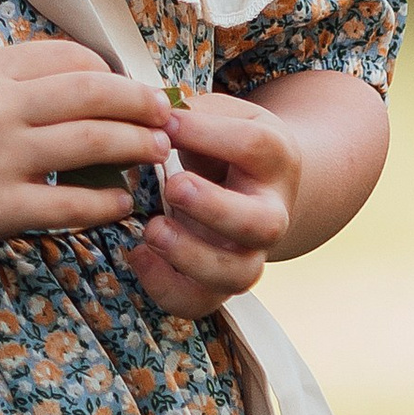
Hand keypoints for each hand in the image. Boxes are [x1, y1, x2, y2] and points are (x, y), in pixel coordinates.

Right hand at [0, 40, 176, 260]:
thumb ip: (12, 73)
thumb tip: (84, 73)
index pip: (70, 57)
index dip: (112, 71)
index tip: (132, 88)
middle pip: (93, 93)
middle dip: (141, 102)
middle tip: (168, 115)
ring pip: (92, 144)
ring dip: (137, 146)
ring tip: (158, 152)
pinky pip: (70, 205)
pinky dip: (106, 203)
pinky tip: (122, 202)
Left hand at [131, 88, 302, 318]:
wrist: (257, 186)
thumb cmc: (229, 142)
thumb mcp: (223, 114)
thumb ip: (192, 112)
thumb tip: (149, 111)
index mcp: (275, 159)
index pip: (253, 147)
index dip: (207, 133)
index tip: (166, 122)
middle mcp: (271, 212)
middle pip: (261, 225)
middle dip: (215, 209)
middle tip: (174, 186)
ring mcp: (249, 253)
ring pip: (237, 275)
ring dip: (191, 256)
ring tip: (152, 230)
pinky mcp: (221, 283)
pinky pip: (201, 303)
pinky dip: (166, 288)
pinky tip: (138, 255)